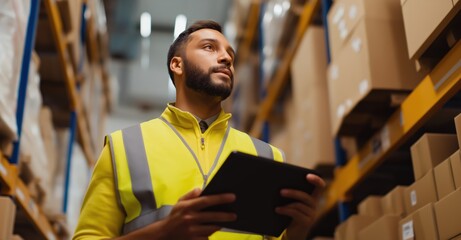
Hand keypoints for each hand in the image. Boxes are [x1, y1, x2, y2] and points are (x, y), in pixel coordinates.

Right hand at [117, 188, 236, 239]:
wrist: (163, 235)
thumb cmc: (174, 217)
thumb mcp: (179, 203)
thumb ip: (190, 195)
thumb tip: (200, 189)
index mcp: (187, 207)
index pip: (206, 201)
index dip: (221, 198)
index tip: (232, 197)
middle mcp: (189, 219)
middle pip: (212, 217)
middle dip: (225, 216)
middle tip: (234, 215)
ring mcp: (191, 232)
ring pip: (211, 229)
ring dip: (217, 226)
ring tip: (221, 223)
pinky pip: (206, 238)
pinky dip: (208, 235)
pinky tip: (208, 231)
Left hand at [275, 174, 325, 239]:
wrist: (293, 232)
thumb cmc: (291, 214)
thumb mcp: (292, 203)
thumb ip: (291, 194)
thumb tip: (280, 184)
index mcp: (312, 197)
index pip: (320, 187)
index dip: (316, 180)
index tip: (308, 175)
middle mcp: (314, 205)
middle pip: (306, 196)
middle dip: (293, 193)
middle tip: (281, 191)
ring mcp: (311, 214)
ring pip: (299, 205)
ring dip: (287, 204)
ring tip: (276, 204)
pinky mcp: (306, 222)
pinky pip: (296, 213)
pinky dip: (285, 211)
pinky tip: (277, 210)